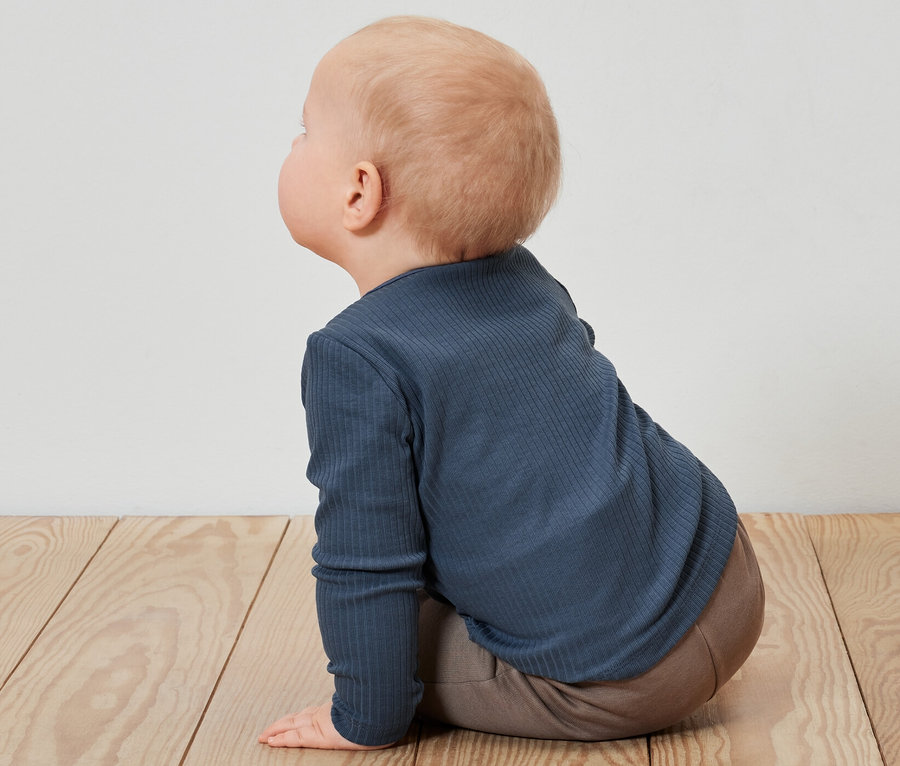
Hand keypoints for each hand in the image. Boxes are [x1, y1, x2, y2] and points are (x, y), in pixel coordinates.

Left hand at [258, 702, 394, 749]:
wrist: (382, 713)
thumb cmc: (380, 707)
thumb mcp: (371, 701)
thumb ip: (368, 694)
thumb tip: (381, 679)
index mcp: (337, 709)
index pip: (314, 713)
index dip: (300, 716)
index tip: (294, 718)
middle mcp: (326, 715)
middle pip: (299, 718)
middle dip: (284, 722)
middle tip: (271, 728)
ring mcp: (320, 723)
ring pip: (292, 726)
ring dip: (277, 730)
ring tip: (265, 736)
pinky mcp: (317, 734)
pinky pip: (295, 738)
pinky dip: (281, 739)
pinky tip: (270, 741)